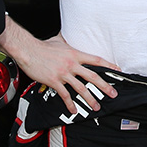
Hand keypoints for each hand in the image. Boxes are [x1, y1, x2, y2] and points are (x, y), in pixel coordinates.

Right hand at [0, 18, 119, 113]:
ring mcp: (63, 73)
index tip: (118, 71)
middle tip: (113, 94)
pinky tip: (74, 110)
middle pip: (93, 76)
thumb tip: (69, 36)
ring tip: (96, 107)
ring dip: (90, 99)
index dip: (108, 65)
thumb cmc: (42, 45)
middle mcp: (72, 64)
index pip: (96, 60)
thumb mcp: (59, 40)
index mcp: (75, 54)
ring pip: (81, 88)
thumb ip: (67, 41)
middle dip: (105, 86)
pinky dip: (70, 104)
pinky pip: (65, 95)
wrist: (28, 50)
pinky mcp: (54, 81)